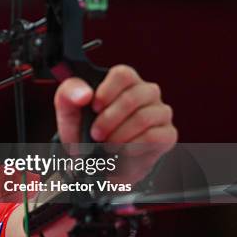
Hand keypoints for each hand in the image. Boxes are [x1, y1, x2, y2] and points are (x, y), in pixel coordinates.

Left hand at [54, 65, 176, 168]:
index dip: (108, 90)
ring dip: (119, 135)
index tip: (94, 107)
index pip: (123, 74)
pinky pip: (155, 137)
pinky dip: (133, 147)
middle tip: (96, 134)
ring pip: (144, 117)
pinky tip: (122, 151)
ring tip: (107, 144)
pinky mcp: (167, 135)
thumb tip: (85, 93)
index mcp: (122, 83)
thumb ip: (68, 95)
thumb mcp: (68, 113)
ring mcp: (159, 113)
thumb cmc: (84, 132)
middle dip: (109, 119)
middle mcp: (145, 93)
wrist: (95, 162)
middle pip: (134, 96)